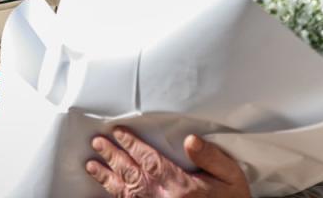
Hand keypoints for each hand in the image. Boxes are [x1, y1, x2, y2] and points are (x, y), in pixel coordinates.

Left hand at [85, 127, 251, 197]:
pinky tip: (107, 189)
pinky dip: (116, 196)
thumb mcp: (231, 177)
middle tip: (97, 142)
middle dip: (113, 156)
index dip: (132, 144)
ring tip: (92, 164)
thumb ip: (211, 157)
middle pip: (131, 174)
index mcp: (181, 187)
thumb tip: (189, 139)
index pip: (149, 160)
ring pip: (125, 193)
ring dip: (107, 177)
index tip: (118, 131)